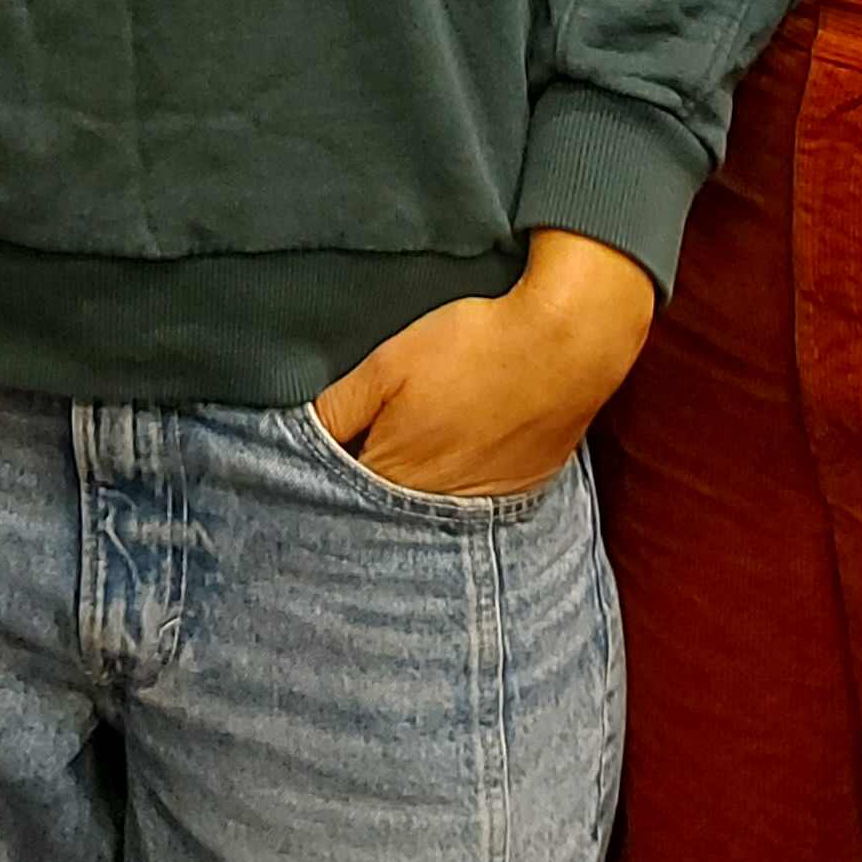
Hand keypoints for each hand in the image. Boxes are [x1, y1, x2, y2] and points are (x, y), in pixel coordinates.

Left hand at [311, 231, 658, 498]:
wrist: (564, 345)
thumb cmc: (471, 346)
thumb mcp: (387, 364)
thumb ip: (338, 409)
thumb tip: (298, 436)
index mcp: (394, 475)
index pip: (337, 499)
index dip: (320, 482)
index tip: (309, 469)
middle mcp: (434, 506)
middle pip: (381, 514)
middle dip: (361, 499)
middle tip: (356, 466)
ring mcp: (480, 505)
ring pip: (425, 516)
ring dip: (409, 501)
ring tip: (407, 462)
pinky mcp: (515, 493)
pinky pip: (470, 507)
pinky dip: (454, 492)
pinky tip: (454, 462)